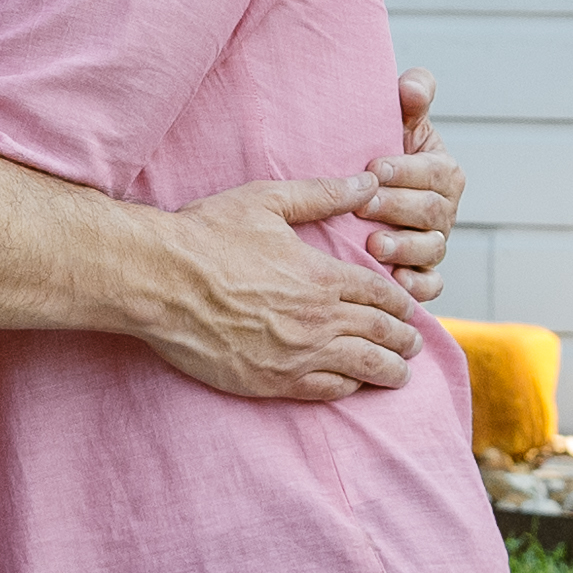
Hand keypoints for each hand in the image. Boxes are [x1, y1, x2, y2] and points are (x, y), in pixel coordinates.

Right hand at [137, 178, 432, 403]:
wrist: (157, 281)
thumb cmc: (206, 235)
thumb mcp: (267, 200)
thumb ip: (322, 193)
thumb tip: (366, 181)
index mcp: (323, 276)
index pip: (382, 295)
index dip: (403, 305)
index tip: (411, 310)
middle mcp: (318, 319)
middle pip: (381, 335)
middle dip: (404, 341)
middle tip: (414, 345)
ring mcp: (296, 354)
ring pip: (361, 369)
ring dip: (388, 371)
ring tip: (400, 374)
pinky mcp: (269, 381)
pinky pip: (325, 391)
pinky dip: (347, 388)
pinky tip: (353, 386)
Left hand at [353, 67, 459, 295]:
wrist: (359, 188)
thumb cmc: (379, 151)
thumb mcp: (398, 121)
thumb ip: (411, 97)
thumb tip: (411, 86)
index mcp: (444, 172)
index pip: (433, 172)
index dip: (406, 170)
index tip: (374, 166)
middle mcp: (444, 210)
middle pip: (430, 212)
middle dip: (397, 208)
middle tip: (363, 205)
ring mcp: (434, 243)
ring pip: (431, 250)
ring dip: (403, 248)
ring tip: (374, 245)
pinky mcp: (422, 273)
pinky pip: (430, 285)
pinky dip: (418, 287)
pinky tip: (395, 282)